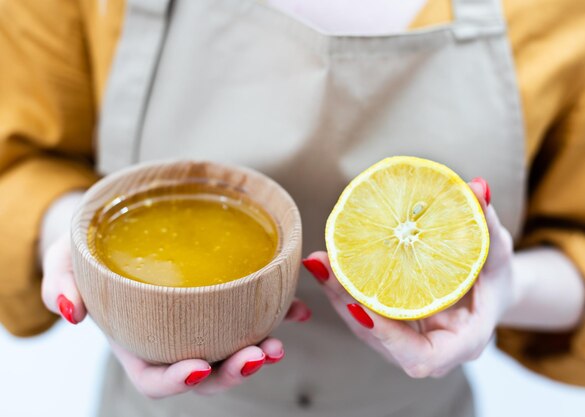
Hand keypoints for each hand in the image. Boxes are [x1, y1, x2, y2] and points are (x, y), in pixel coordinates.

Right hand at [40, 194, 310, 398]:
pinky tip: (299, 308)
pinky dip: (279, 314)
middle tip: (259, 356)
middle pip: (206, 371)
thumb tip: (70, 311)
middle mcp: (172, 340)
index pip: (154, 378)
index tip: (200, 366)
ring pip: (233, 350)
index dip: (177, 380)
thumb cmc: (91, 253)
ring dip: (261, 350)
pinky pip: (253, 314)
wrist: (118, 231)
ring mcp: (200, 323)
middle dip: (234, 371)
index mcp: (136, 343)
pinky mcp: (223, 301)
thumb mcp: (66, 262)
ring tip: (281, 341)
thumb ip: (63, 283)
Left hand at [303, 178, 514, 377]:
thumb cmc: (497, 277)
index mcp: (462, 343)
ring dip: (338, 297)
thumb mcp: (499, 252)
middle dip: (347, 306)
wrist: (489, 293)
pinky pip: (364, 316)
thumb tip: (477, 186)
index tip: (361, 307)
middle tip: (323, 267)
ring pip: (365, 330)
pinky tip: (328, 264)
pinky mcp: (393, 329)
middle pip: (381, 341)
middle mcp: (431, 350)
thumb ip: (487, 224)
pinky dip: (344, 292)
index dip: (389, 337)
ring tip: (319, 262)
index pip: (422, 358)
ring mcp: (408, 342)